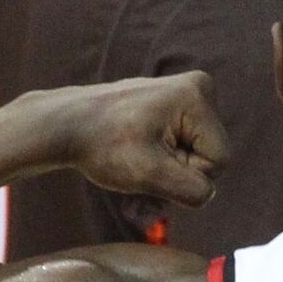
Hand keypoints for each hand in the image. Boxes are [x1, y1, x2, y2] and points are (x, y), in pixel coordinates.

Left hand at [41, 72, 228, 206]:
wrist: (64, 125)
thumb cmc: (102, 145)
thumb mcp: (148, 174)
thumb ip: (191, 190)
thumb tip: (209, 193)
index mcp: (198, 96)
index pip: (218, 161)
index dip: (187, 175)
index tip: (150, 164)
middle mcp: (198, 88)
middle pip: (209, 156)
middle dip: (178, 173)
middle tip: (141, 168)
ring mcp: (185, 93)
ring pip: (195, 154)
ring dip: (168, 171)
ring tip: (136, 164)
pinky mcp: (172, 103)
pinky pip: (182, 144)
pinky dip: (162, 159)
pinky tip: (137, 158)